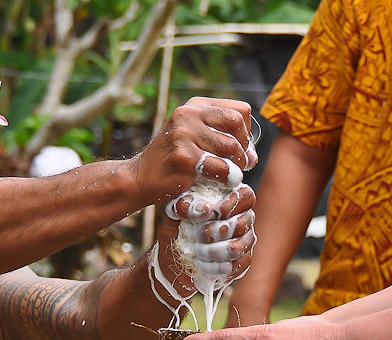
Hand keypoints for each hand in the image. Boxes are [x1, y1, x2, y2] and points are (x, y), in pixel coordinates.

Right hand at [132, 97, 255, 204]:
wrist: (139, 178)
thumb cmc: (170, 162)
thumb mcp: (193, 139)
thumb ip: (221, 139)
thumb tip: (252, 155)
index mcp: (193, 106)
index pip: (239, 110)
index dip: (246, 132)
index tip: (240, 150)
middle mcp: (188, 114)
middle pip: (236, 123)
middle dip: (243, 147)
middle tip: (240, 164)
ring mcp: (184, 134)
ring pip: (230, 146)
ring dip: (237, 165)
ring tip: (230, 175)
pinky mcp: (184, 157)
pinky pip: (220, 167)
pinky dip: (227, 177)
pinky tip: (223, 182)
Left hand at [155, 185, 256, 297]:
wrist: (172, 257)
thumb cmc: (176, 228)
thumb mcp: (173, 213)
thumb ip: (184, 205)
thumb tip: (205, 208)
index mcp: (230, 200)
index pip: (245, 196)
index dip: (231, 204)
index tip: (213, 211)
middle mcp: (243, 219)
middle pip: (242, 224)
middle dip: (214, 232)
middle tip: (197, 235)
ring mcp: (245, 242)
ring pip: (237, 248)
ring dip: (211, 251)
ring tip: (196, 250)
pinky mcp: (241, 263)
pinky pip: (234, 267)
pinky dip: (212, 267)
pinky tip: (200, 264)